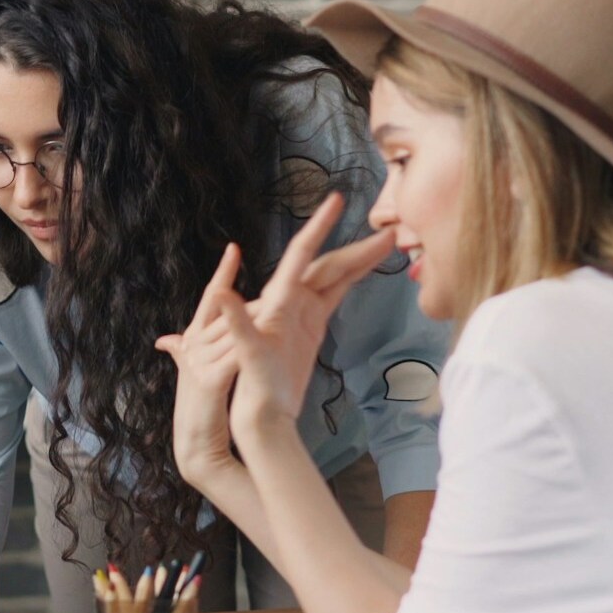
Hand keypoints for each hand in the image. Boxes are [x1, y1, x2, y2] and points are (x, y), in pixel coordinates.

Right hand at [154, 242, 247, 492]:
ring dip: (252, 315)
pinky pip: (232, 355)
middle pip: (224, 309)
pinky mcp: (209, 379)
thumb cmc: (201, 404)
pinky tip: (259, 338)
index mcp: (196, 338)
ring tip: (275, 301)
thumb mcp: (200, 369)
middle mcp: (195, 344)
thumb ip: (190, 348)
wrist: (194, 441)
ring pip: (231, 329)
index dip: (222, 274)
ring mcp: (200, 360)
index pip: (210, 298)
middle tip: (268, 271)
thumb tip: (171, 336)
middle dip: (244, 291)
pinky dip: (245, 344)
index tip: (234, 249)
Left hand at [230, 194, 393, 434]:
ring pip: (336, 275)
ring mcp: (303, 310)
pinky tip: (366, 265)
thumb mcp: (246, 353)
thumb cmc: (255, 384)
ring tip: (389, 241)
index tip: (335, 200)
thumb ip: (237, 321)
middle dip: (359, 248)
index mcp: (279, 299)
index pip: (301, 254)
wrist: (261, 412)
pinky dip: (352, 277)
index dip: (319, 227)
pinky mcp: (312, 324)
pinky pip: (335, 293)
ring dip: (360, 258)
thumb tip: (221, 293)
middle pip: (329, 264)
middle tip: (392, 231)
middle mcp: (291, 299)